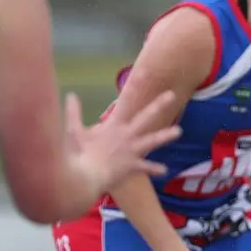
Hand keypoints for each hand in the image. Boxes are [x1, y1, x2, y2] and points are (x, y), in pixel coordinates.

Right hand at [64, 90, 180, 193]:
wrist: (84, 177)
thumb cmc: (78, 154)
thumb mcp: (74, 131)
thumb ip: (73, 113)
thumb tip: (70, 95)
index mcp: (113, 125)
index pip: (125, 100)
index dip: (134, 86)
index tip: (144, 72)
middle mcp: (126, 135)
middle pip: (145, 117)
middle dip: (159, 105)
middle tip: (172, 94)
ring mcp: (131, 150)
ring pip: (152, 140)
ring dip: (165, 135)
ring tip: (179, 131)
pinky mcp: (132, 166)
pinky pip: (146, 167)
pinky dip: (155, 169)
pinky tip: (164, 170)